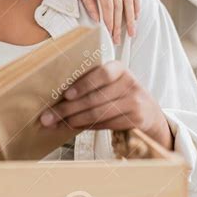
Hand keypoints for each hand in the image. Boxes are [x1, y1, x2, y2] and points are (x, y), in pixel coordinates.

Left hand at [40, 61, 173, 149]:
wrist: (149, 113)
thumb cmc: (120, 95)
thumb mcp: (111, 83)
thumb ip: (90, 85)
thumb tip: (56, 97)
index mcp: (118, 68)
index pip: (101, 73)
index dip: (83, 84)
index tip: (65, 94)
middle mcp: (129, 82)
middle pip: (94, 98)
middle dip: (67, 109)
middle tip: (47, 117)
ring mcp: (134, 101)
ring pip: (98, 113)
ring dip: (74, 120)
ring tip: (57, 124)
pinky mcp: (136, 118)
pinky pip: (105, 124)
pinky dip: (86, 127)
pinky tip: (73, 127)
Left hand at [59, 0, 139, 43]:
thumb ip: (88, 2)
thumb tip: (97, 20)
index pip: (108, 3)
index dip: (110, 20)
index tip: (110, 34)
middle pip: (120, 3)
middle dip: (120, 23)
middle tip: (119, 38)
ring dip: (131, 16)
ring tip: (131, 31)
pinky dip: (136, 2)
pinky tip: (136, 15)